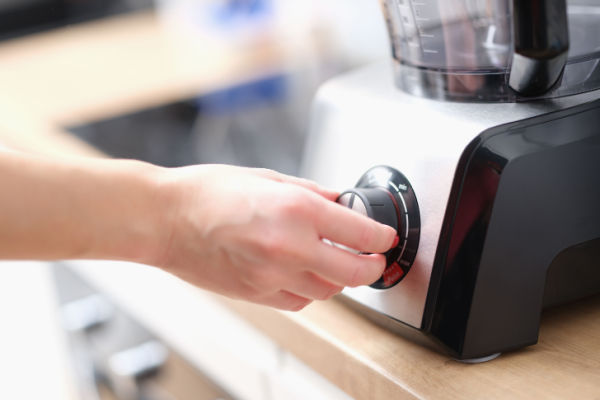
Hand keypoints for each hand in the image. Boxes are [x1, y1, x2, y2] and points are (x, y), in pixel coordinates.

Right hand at [152, 165, 396, 310]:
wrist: (166, 220)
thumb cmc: (207, 192)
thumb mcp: (266, 177)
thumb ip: (310, 191)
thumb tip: (338, 200)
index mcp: (296, 209)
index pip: (361, 233)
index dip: (381, 238)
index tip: (384, 237)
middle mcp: (290, 246)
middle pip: (354, 272)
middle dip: (372, 266)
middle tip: (374, 258)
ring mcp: (273, 275)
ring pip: (329, 291)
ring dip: (341, 278)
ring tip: (337, 262)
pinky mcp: (258, 294)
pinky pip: (300, 301)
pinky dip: (312, 290)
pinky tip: (306, 275)